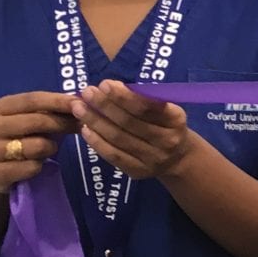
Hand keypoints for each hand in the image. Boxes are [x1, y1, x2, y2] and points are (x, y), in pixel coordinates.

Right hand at [0, 92, 78, 195]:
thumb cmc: (19, 140)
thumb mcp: (31, 121)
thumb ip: (51, 111)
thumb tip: (81, 103)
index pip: (33, 99)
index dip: (59, 100)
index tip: (81, 102)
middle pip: (37, 121)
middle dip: (62, 123)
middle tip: (79, 126)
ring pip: (37, 146)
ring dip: (50, 148)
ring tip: (48, 149)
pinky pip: (32, 167)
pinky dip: (39, 166)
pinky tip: (35, 165)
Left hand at [72, 80, 196, 181]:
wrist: (179, 158)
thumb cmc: (167, 125)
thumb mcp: (166, 109)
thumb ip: (144, 99)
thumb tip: (109, 87)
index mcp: (176, 120)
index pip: (147, 107)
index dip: (124, 96)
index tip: (104, 84)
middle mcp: (167, 140)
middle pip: (130, 122)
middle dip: (105, 105)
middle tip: (86, 92)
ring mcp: (152, 158)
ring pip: (119, 138)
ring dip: (95, 121)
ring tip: (78, 108)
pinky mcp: (138, 171)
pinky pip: (113, 155)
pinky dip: (97, 141)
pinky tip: (85, 129)